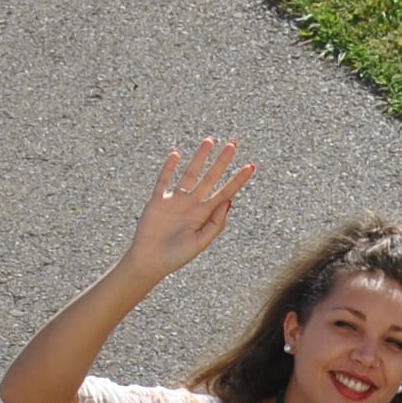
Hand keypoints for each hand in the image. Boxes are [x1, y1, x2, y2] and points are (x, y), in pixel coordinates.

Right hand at [123, 138, 254, 284]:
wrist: (150, 261)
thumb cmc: (177, 256)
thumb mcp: (200, 242)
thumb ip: (215, 223)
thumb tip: (229, 202)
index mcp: (204, 215)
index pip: (225, 193)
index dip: (238, 180)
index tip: (251, 166)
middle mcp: (192, 204)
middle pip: (210, 178)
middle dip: (221, 161)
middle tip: (233, 144)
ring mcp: (175, 200)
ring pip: (190, 174)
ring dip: (199, 157)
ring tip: (209, 140)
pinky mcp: (158, 200)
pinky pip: (164, 180)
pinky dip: (169, 168)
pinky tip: (176, 154)